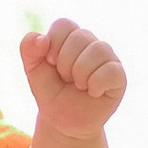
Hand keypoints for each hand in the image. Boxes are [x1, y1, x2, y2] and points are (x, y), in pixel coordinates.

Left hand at [19, 19, 125, 138]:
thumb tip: (42, 39)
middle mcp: (92, 44)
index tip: (50, 63)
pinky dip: (96, 84)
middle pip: (80, 36)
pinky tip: (92, 92)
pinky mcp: (119, 78)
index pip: (64, 25)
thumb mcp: (33, 71)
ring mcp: (108, 59)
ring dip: (80, 73)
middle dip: (65, 63)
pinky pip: (111, 71)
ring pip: (98, 50)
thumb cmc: (51, 93)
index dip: (53, 45)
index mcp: (72, 37)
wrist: (63, 123)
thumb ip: (28, 49)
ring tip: (79, 86)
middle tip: (66, 79)